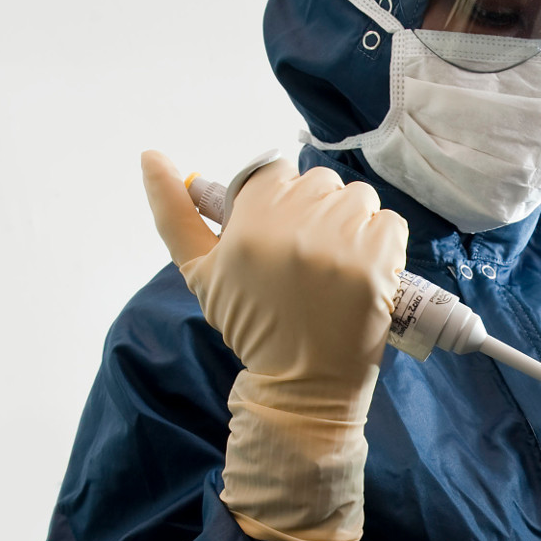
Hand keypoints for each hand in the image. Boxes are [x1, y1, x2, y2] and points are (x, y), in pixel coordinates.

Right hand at [139, 150, 408, 540]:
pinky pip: (391, 223)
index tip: (283, 243)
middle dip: (319, 216)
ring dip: (354, 228)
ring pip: (359, 199)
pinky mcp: (379, 261)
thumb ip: (173, 212)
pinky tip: (364, 276)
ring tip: (338, 271)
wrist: (302, 385)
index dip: (284, 206)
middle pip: (321, 183)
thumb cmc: (252, 326)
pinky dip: (385, 246)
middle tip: (310, 265)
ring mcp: (340, 241)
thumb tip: (149, 155)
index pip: (278, 173)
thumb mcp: (200, 271)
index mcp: (250, 220)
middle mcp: (294, 223)